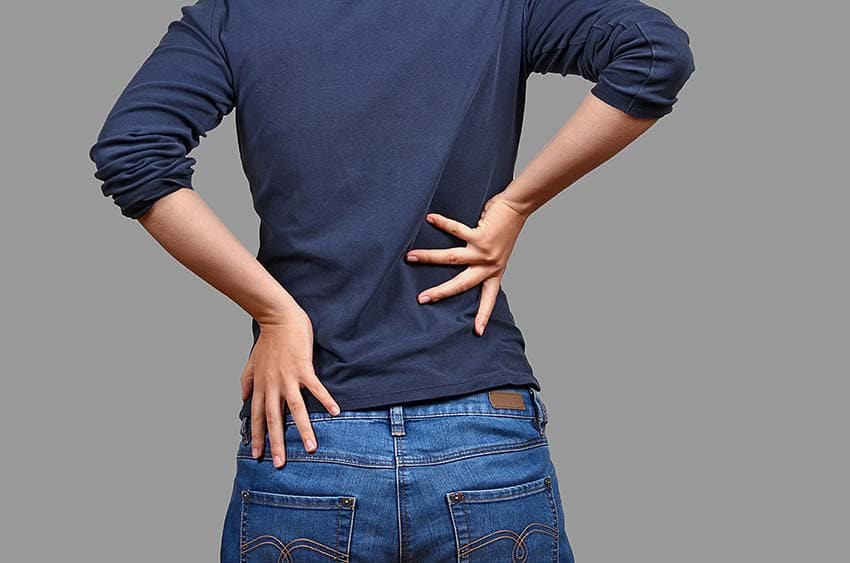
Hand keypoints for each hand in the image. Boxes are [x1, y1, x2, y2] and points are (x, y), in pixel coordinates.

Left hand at [240, 308, 340, 468]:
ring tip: (311, 447)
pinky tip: (334, 412)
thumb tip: (241, 397)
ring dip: (303, 429)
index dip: (257, 436)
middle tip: (280, 464)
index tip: (257, 455)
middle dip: (276, 442)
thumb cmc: (268, 339)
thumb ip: (246, 380)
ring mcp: (288, 377)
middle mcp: (273, 385)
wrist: (278, 318)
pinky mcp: (303, 368)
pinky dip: (324, 400)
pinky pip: (315, 388)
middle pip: (273, 419)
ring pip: (295, 409)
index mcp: (261, 385)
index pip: (256, 416)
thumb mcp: (252, 361)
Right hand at [406, 192, 529, 334]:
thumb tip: (459, 263)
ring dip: (429, 257)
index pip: (488, 298)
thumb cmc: (505, 228)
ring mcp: (484, 251)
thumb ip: (482, 261)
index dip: (483, 315)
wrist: (518, 207)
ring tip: (410, 257)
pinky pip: (456, 230)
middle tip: (422, 299)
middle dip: (440, 293)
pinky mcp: (480, 235)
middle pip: (461, 284)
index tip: (478, 331)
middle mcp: (489, 265)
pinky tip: (430, 219)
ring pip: (452, 259)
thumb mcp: (497, 253)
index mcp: (494, 272)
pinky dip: (441, 223)